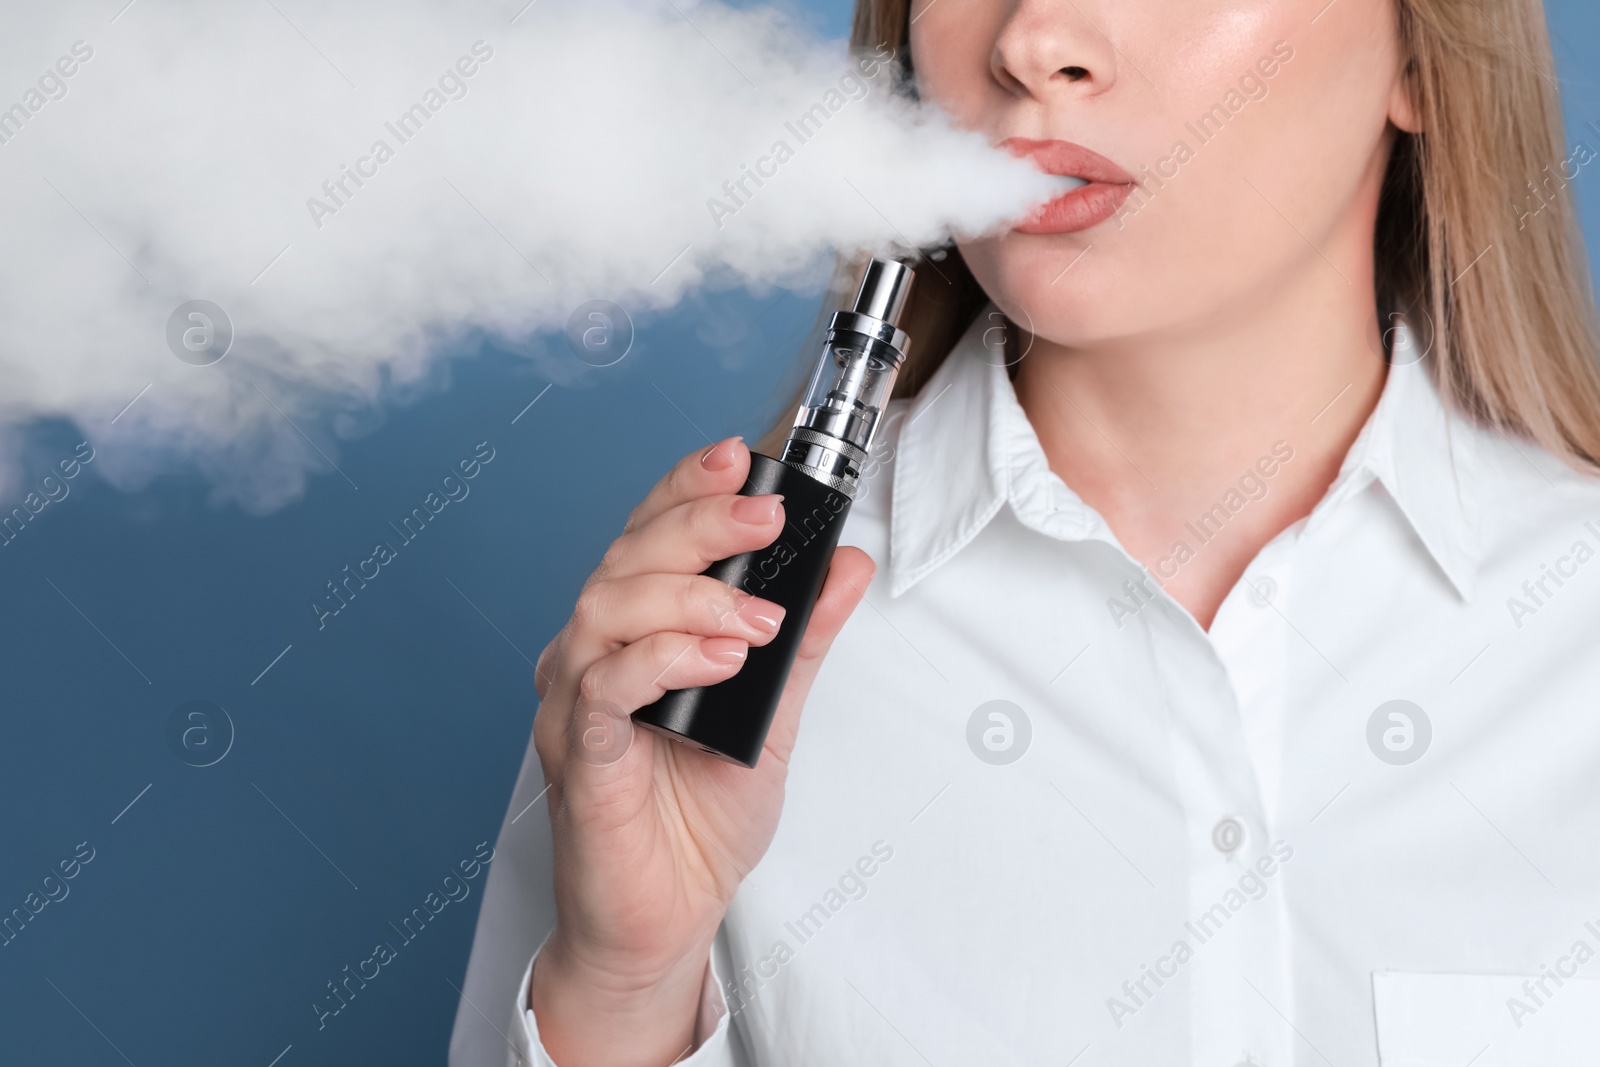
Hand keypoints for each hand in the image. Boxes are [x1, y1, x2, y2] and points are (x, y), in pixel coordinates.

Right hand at [529, 435, 874, 1066]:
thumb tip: (846, 564)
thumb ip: (804, 639)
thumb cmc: (699, 820)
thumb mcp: (776, 715)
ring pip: (606, 610)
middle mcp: (593, 657)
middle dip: (700, 526)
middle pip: (627, 558)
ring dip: (689, 600)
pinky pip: (601, 689)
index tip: (743, 459)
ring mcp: (577, 705)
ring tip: (755, 625)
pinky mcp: (578, 759)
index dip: (688, 488)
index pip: (649, 535)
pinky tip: (714, 662)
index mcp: (634, 634)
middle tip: (767, 525)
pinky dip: (660, 661)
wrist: (667, 918)